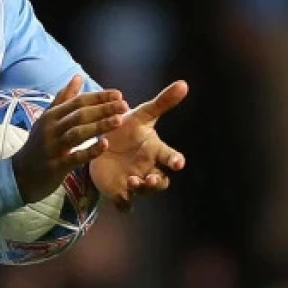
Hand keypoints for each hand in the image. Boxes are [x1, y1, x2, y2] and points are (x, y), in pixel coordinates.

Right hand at [12, 76, 128, 202]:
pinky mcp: (56, 166)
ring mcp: (53, 147)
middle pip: (79, 115)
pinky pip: (75, 157)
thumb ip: (63, 98)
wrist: (20, 175)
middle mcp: (51, 129)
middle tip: (124, 105)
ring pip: (78, 133)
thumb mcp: (47, 119)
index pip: (77, 102)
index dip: (98, 97)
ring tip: (119, 121)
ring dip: (99, 126)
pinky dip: (90, 151)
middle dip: (103, 109)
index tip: (118, 94)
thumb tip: (78, 77)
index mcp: (51, 116)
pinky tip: (104, 145)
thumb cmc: (38, 145)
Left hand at [88, 80, 188, 211]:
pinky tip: (119, 197)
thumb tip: (184, 83)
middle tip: (152, 178)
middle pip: (161, 181)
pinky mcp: (120, 192)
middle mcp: (149, 169)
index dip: (175, 160)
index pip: (170, 157)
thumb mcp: (141, 115)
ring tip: (132, 180)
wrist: (103, 143)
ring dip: (141, 189)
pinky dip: (124, 203)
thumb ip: (162, 102)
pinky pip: (126, 204)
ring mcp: (135, 182)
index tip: (178, 162)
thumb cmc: (127, 129)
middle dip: (159, 182)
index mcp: (155, 151)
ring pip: (145, 192)